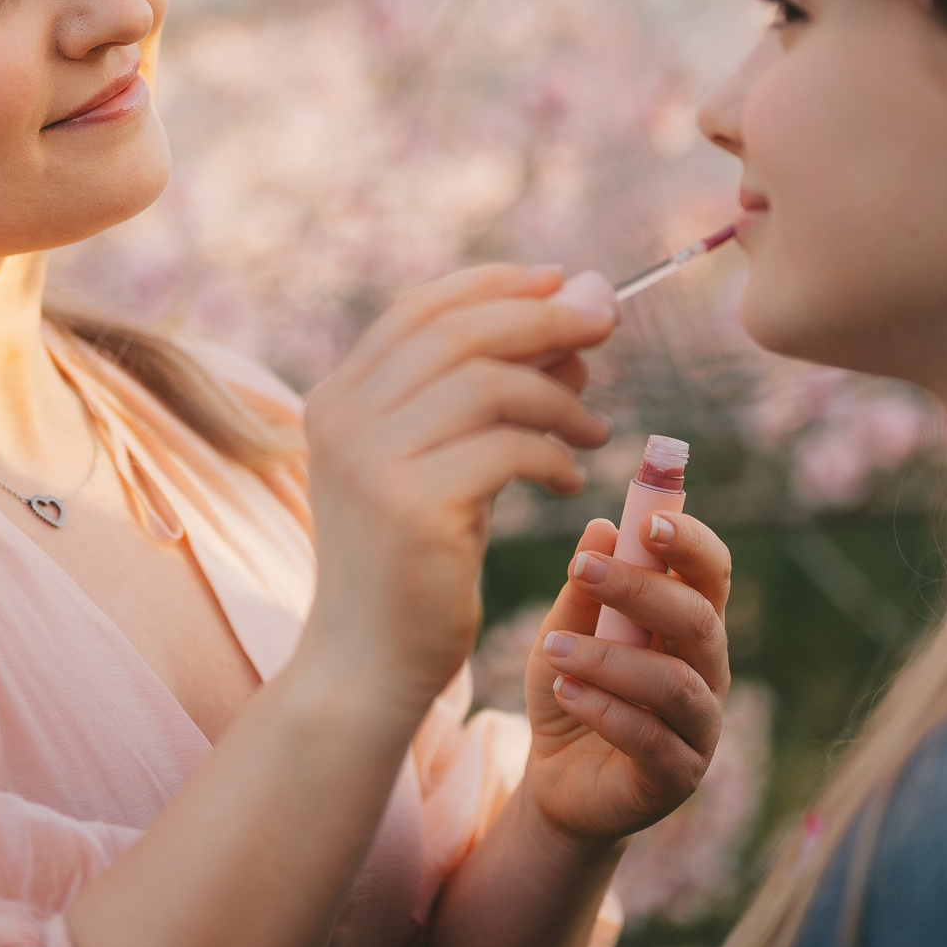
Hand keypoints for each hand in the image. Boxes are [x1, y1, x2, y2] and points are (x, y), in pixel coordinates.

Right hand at [301, 265, 615, 719]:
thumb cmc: (413, 566)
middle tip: (608, 324)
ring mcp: (371, 460)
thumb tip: (574, 325)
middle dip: (543, 318)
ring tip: (595, 429)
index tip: (563, 281)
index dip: (495, 284)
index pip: (420, 308)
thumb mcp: (446, 466)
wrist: (367, 666)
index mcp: (337, 398)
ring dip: (558, 396)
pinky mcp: (412, 505)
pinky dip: (553, 455)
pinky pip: (506, 447)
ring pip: (488, 382)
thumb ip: (492, 399)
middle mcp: (343, 417)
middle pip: (459, 330)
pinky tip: (571, 483)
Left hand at [518, 510, 730, 847]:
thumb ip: (583, 591)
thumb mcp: (564, 634)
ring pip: (673, 683)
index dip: (690, 544)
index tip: (647, 522)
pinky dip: (603, 709)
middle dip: (640, 589)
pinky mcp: (677, 776)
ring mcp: (699, 728)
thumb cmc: (571, 692)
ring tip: (554, 647)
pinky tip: (564, 692)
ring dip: (609, 658)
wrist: (555, 780)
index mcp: (690, 626)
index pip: (712, 574)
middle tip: (582, 568)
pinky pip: (650, 739)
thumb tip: (600, 526)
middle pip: (698, 620)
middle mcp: (707, 672)